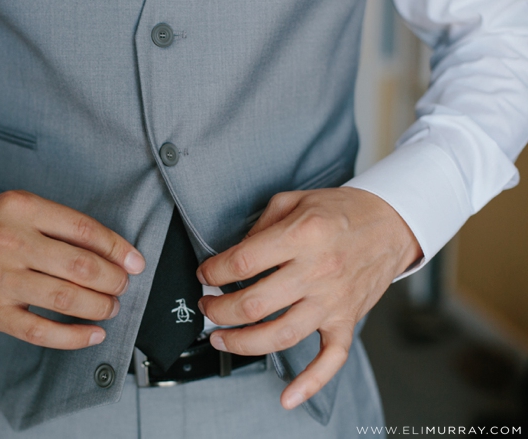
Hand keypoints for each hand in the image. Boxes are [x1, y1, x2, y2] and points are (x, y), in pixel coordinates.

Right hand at [0, 190, 144, 349]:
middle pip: (80, 266)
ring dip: (99, 306)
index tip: (135, 262)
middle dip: (113, 280)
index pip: (84, 230)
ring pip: (65, 298)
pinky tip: (93, 334)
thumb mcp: (19, 208)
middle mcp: (10, 242)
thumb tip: (114, 252)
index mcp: (22, 209)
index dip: (117, 249)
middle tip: (122, 285)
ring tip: (110, 307)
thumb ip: (60, 224)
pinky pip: (40, 331)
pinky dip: (73, 337)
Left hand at [195, 187, 421, 409]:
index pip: (242, 263)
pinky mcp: (347, 319)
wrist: (391, 223)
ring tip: (221, 338)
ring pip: (280, 335)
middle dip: (218, 309)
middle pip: (254, 304)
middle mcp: (317, 271)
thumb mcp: (294, 201)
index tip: (206, 274)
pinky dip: (310, 382)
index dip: (214, 272)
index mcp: (302, 236)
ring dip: (242, 343)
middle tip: (207, 307)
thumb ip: (261, 226)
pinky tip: (288, 397)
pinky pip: (331, 358)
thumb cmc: (341, 211)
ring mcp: (333, 300)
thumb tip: (234, 255)